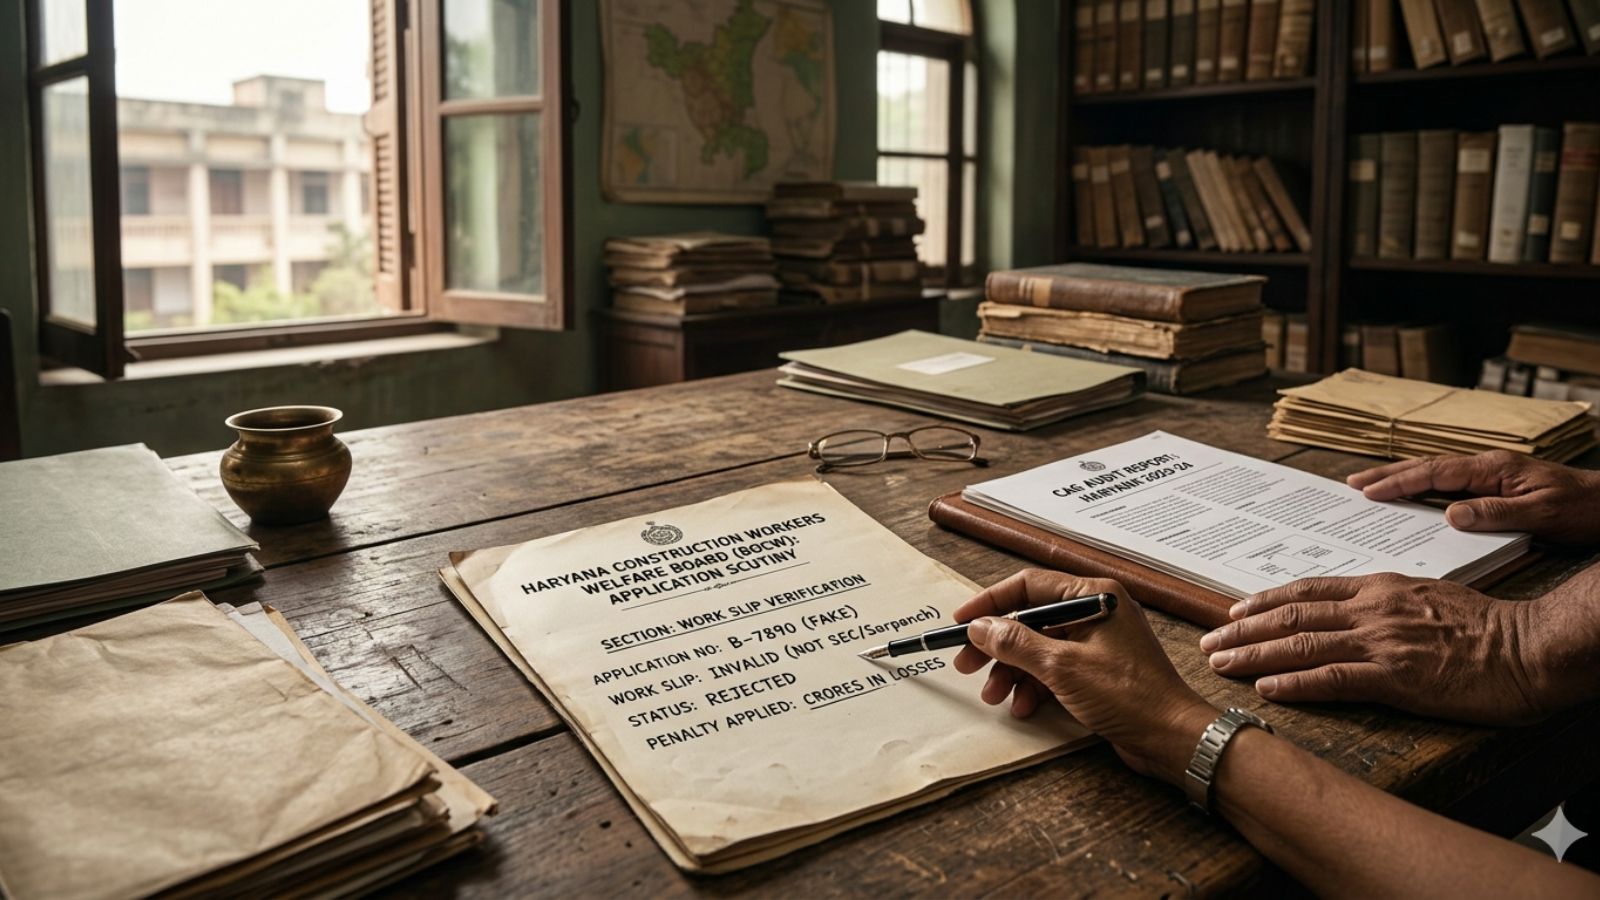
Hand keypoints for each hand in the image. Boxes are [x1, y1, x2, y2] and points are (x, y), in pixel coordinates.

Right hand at [953, 569, 1217, 785]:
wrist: (1171, 737)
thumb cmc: (1130, 696)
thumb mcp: (1062, 667)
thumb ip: (1016, 643)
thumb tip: (980, 628)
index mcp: (1094, 596)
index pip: (1029, 586)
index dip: (990, 603)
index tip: (960, 621)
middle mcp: (1096, 612)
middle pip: (1030, 618)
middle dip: (996, 644)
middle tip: (966, 664)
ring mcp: (1097, 642)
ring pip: (1038, 647)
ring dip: (1012, 670)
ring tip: (994, 695)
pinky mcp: (1098, 670)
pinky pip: (1054, 668)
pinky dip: (1034, 685)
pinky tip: (1022, 705)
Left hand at [1200, 574, 1549, 724]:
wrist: (1528, 648)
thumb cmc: (1487, 626)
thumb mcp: (1429, 596)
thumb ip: (1388, 601)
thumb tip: (1358, 606)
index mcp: (1379, 589)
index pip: (1307, 592)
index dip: (1264, 602)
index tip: (1232, 612)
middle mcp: (1372, 610)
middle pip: (1292, 617)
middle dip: (1243, 631)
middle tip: (1208, 642)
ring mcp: (1381, 643)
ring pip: (1301, 646)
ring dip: (1253, 656)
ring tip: (1220, 665)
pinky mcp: (1396, 678)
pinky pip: (1333, 680)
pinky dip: (1295, 684)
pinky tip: (1266, 689)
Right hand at [1347, 450, 1599, 544]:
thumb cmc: (1582, 508)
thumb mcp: (1541, 513)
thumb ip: (1496, 513)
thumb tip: (1450, 515)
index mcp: (1494, 469)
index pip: (1436, 473)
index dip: (1399, 482)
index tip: (1368, 491)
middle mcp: (1488, 468)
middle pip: (1428, 468)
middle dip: (1388, 475)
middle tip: (1352, 484)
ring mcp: (1491, 477)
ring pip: (1436, 476)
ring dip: (1402, 481)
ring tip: (1370, 488)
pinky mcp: (1495, 489)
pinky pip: (1450, 488)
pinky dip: (1423, 491)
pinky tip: (1412, 500)